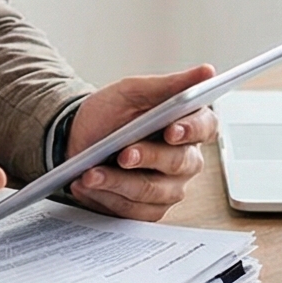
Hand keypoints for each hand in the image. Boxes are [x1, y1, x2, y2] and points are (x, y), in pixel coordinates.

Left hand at [60, 66, 219, 220]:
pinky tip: (87, 186)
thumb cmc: (109, 114)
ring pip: (153, 191)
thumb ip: (168, 85)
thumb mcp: (132, 92)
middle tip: (123, 154)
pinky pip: (134, 210)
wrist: (75, 138)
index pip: (205, 127)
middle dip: (148, 157)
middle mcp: (185, 160)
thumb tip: (206, 72)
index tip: (171, 129)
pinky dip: (108, 198)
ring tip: (90, 173)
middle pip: (179, 163)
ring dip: (118, 182)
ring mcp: (168, 187)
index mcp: (188, 126)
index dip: (191, 130)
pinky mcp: (147, 209)